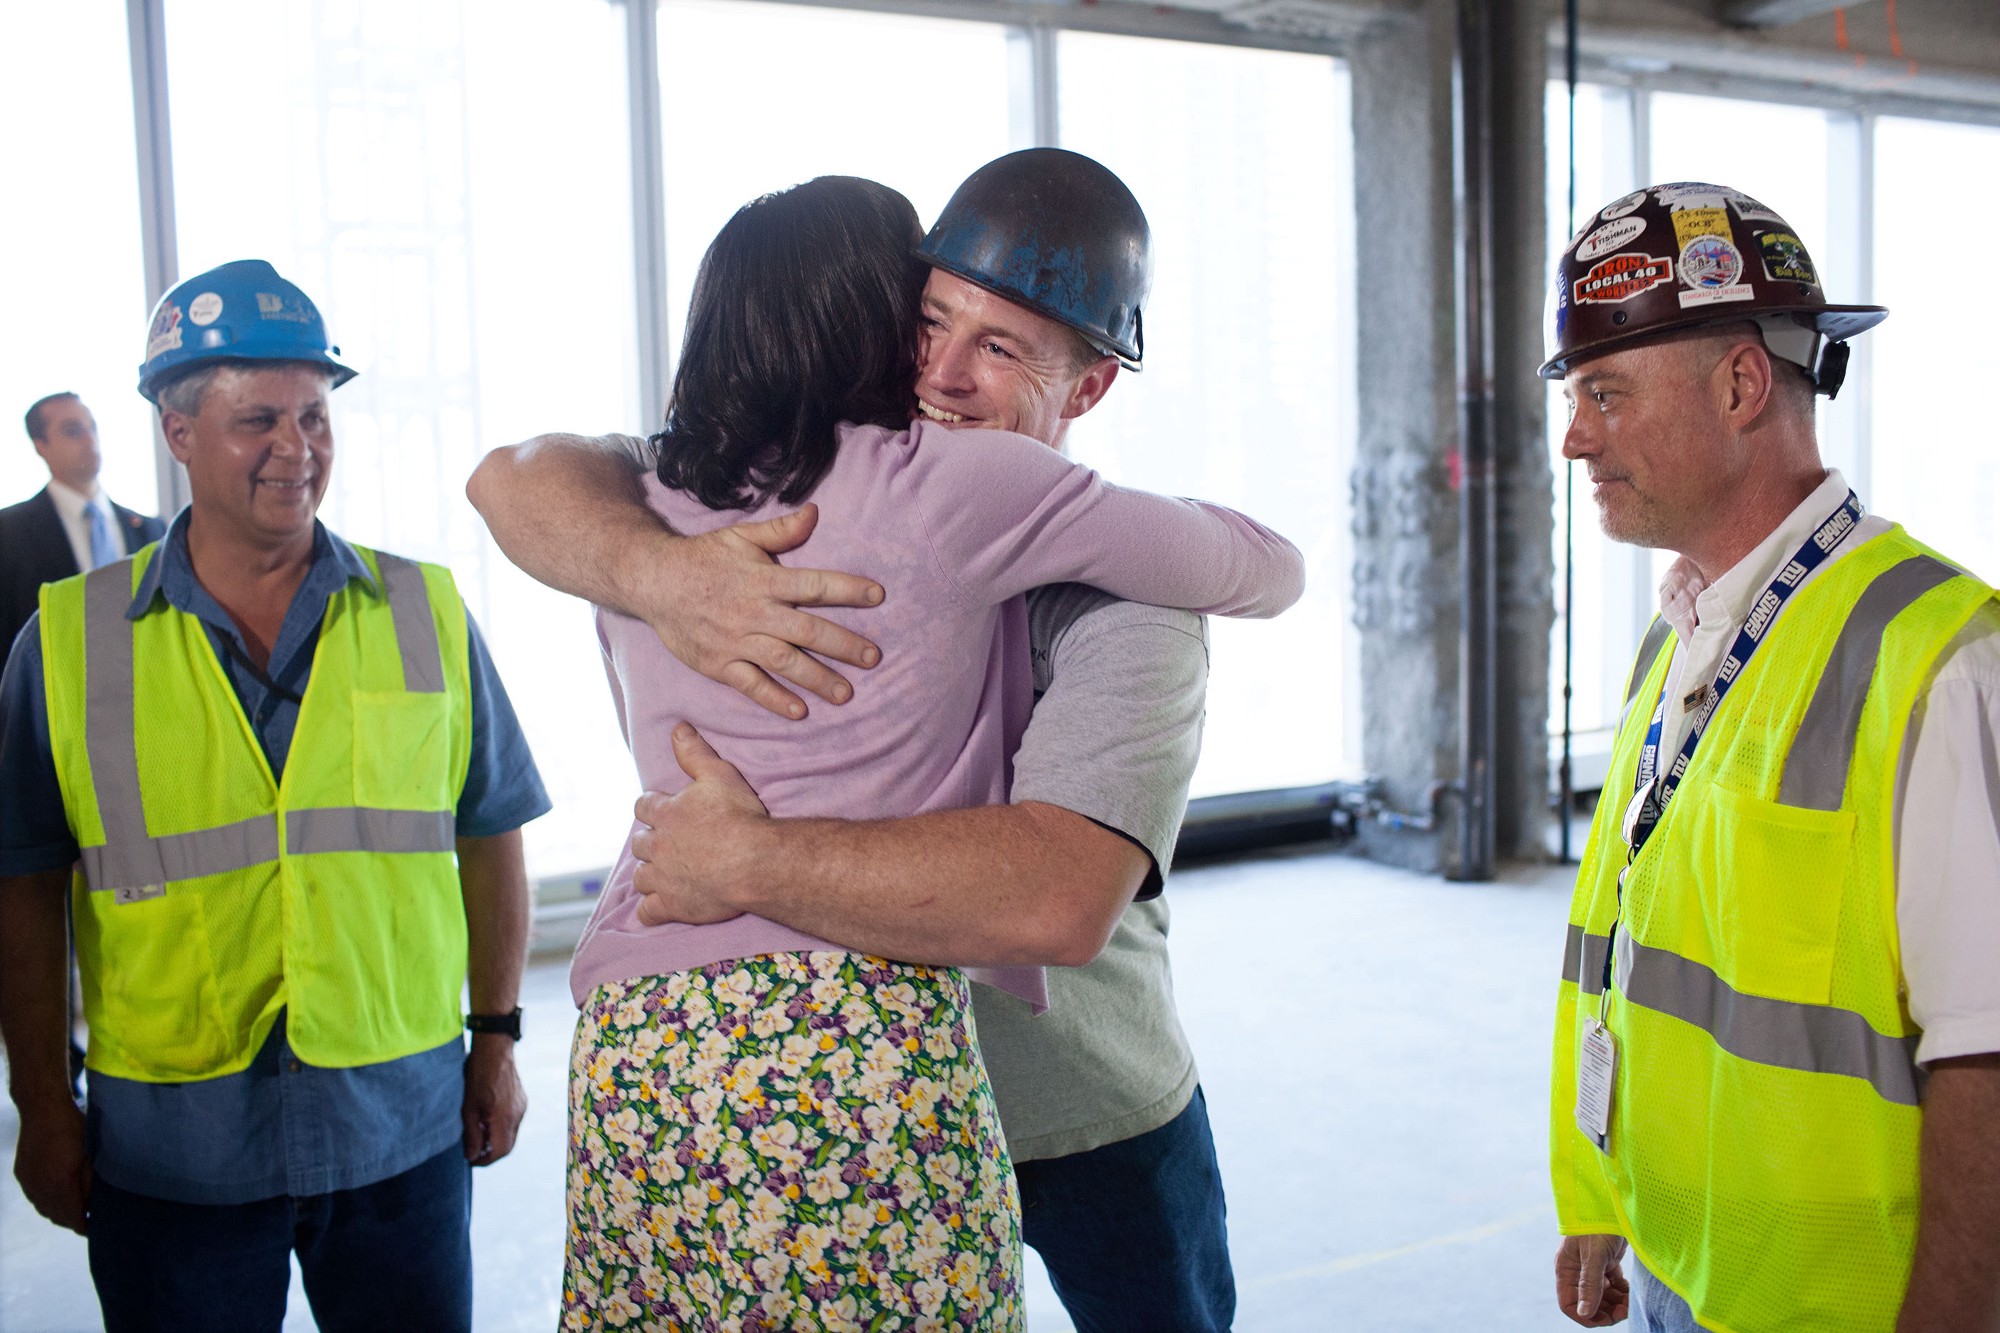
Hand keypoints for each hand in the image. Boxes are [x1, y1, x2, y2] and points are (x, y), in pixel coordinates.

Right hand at [15, 1099, 89, 1233]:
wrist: (43, 1110)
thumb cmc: (73, 1129)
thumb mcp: (89, 1157)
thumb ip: (89, 1184)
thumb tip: (93, 1204)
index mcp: (59, 1186)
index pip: (72, 1218)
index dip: (84, 1226)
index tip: (96, 1228)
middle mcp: (40, 1189)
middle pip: (57, 1217)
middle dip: (73, 1221)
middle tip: (89, 1219)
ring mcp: (28, 1183)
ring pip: (44, 1209)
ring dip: (59, 1212)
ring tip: (76, 1209)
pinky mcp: (22, 1175)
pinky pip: (35, 1197)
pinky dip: (48, 1201)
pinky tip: (59, 1195)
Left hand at [461, 1037, 526, 1165]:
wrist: (494, 1051)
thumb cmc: (478, 1077)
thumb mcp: (468, 1108)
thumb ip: (472, 1135)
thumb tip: (472, 1156)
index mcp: (504, 1118)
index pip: (500, 1151)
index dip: (485, 1160)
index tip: (471, 1160)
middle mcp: (517, 1115)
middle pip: (508, 1146)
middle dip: (491, 1153)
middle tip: (473, 1151)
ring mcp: (522, 1107)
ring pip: (511, 1134)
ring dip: (496, 1140)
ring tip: (478, 1133)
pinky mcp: (522, 1101)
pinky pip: (513, 1122)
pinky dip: (501, 1128)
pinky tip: (487, 1120)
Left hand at [632, 724, 767, 927]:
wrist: (755, 862)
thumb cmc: (739, 817)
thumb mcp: (719, 775)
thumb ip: (694, 753)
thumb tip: (677, 728)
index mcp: (666, 814)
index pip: (644, 807)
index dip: (652, 808)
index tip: (660, 811)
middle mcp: (658, 846)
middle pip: (639, 844)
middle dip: (649, 842)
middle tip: (666, 844)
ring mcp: (663, 878)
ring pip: (640, 877)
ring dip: (648, 874)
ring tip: (662, 873)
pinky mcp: (672, 905)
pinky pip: (648, 911)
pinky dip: (650, 909)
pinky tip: (657, 907)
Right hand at [641, 504, 884, 719]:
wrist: (653, 581)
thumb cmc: (703, 557)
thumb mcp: (741, 536)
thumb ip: (781, 531)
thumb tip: (816, 512)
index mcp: (764, 579)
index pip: (814, 584)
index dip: (848, 589)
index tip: (878, 595)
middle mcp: (754, 612)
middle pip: (807, 630)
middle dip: (843, 645)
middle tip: (873, 658)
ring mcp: (736, 640)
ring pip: (784, 662)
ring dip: (817, 678)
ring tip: (846, 693)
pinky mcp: (718, 663)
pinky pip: (750, 684)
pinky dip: (775, 699)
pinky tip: (800, 711)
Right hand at [1556, 1233, 1630, 1325]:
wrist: (1615, 1201)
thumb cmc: (1598, 1224)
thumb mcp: (1595, 1256)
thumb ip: (1589, 1285)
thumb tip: (1584, 1313)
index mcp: (1566, 1269)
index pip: (1569, 1304)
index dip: (1585, 1315)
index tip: (1606, 1318)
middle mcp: (1577, 1271)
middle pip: (1587, 1303)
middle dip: (1605, 1311)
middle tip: (1624, 1310)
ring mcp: (1592, 1267)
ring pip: (1602, 1297)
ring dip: (1616, 1303)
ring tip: (1630, 1300)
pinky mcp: (1607, 1262)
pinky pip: (1613, 1287)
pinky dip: (1622, 1292)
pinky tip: (1630, 1290)